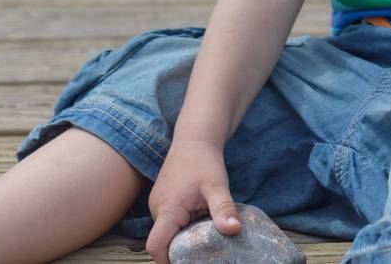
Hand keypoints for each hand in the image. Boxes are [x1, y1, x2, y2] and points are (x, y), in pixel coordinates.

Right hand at [145, 138, 242, 263]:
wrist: (194, 139)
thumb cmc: (204, 161)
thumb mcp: (217, 185)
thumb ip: (223, 208)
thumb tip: (234, 229)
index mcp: (167, 210)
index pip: (156, 246)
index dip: (168, 260)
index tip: (189, 262)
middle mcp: (157, 210)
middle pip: (164, 242)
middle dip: (182, 250)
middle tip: (206, 250)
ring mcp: (158, 205)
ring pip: (167, 233)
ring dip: (184, 237)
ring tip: (205, 232)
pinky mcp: (163, 202)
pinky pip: (170, 223)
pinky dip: (183, 227)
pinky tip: (200, 220)